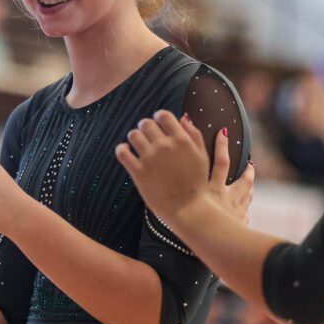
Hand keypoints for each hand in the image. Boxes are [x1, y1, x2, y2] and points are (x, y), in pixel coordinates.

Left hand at [116, 110, 254, 225]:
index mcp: (181, 140)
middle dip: (145, 127)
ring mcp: (150, 159)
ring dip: (134, 137)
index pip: (163, 115)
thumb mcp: (202, 156)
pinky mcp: (138, 172)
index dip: (158, 117)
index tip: (158, 124)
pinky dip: (121, 149)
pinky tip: (125, 151)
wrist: (189, 209)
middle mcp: (165, 146)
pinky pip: (122, 152)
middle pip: (146, 123)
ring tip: (137, 145)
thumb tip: (183, 117)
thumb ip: (194, 135)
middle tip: (147, 135)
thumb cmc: (197, 183)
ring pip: (133, 135)